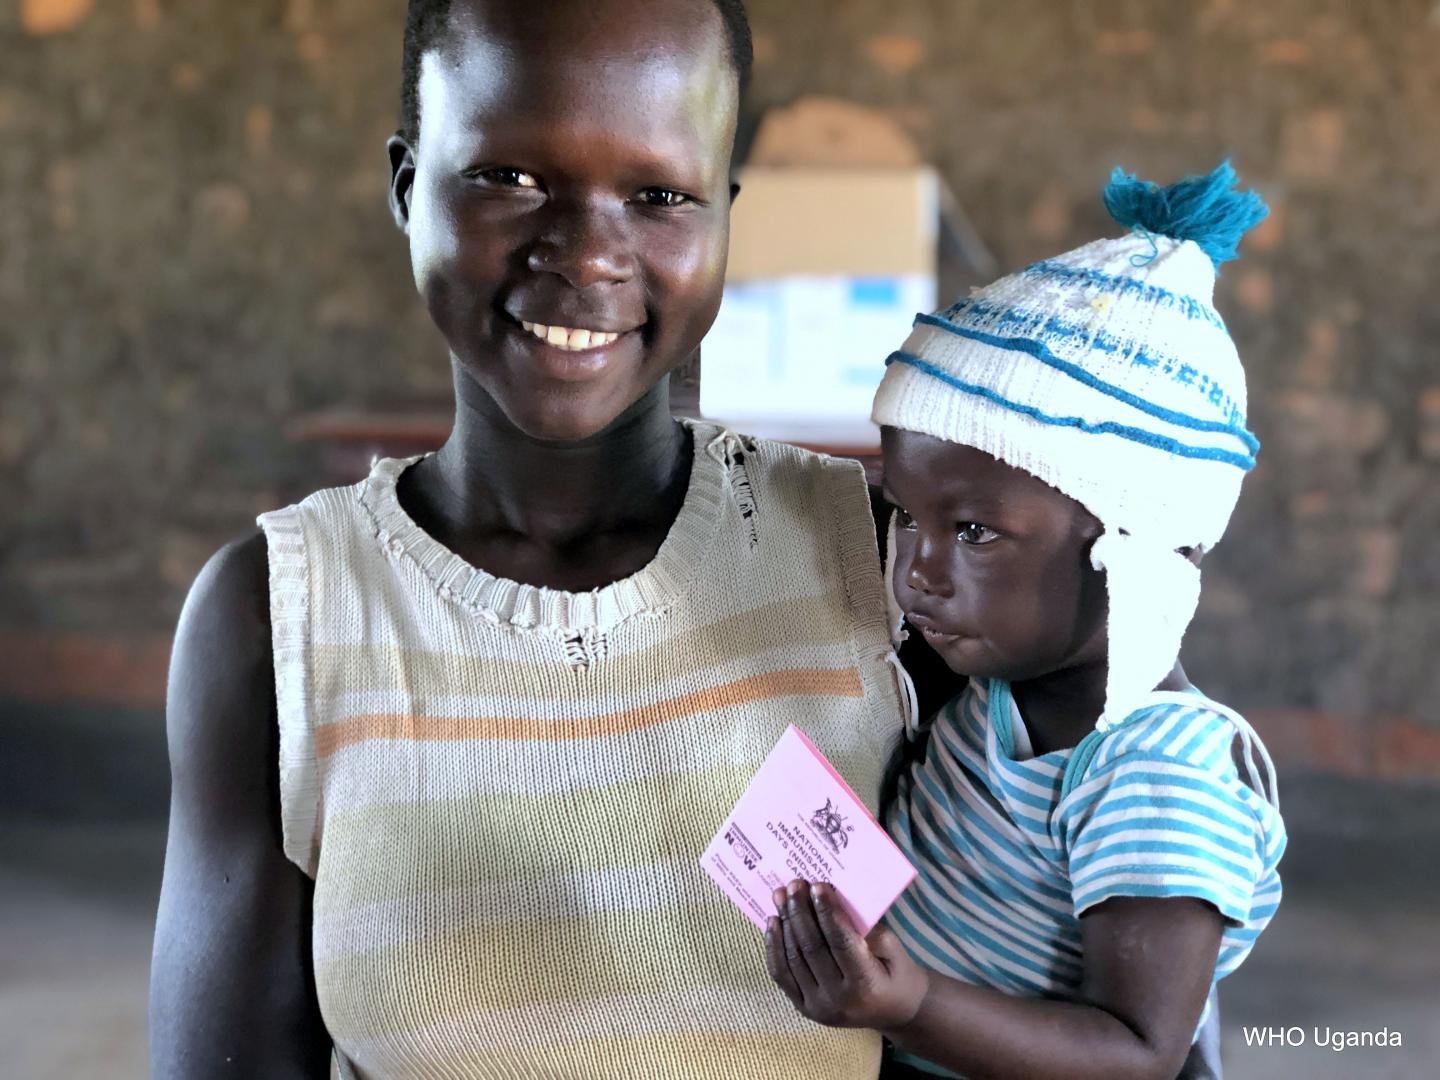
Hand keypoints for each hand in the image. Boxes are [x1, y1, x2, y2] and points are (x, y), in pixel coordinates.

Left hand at [763, 879, 928, 1032]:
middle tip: (795, 884)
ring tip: (781, 896)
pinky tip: (774, 922)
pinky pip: (781, 974)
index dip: (827, 913)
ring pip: (793, 959)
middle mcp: (838, 1001)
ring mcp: (817, 1007)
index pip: (840, 943)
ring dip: (785, 923)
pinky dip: (774, 946)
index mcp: (865, 985)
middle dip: (801, 912)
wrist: (893, 1012)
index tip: (818, 886)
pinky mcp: (802, 1007)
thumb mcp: (892, 948)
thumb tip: (830, 901)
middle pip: (812, 948)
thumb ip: (863, 929)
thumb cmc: (896, 973)